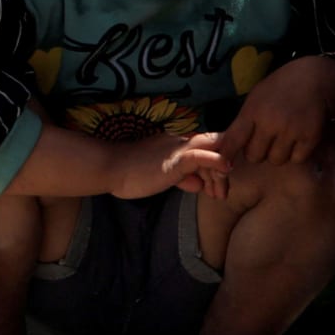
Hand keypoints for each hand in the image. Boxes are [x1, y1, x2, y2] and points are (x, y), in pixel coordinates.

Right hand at [108, 132, 231, 200]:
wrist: (109, 168)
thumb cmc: (129, 173)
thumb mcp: (162, 176)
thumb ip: (181, 177)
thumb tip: (198, 184)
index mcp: (175, 144)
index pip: (205, 147)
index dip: (216, 162)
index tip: (217, 185)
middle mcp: (180, 142)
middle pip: (215, 145)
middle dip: (224, 166)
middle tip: (221, 193)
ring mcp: (177, 149)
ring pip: (212, 149)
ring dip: (222, 171)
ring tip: (221, 193)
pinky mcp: (174, 161)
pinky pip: (199, 156)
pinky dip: (216, 161)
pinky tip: (226, 168)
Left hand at [218, 55, 334, 164]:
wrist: (313, 79)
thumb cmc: (279, 88)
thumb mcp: (255, 98)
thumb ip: (244, 120)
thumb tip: (227, 144)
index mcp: (252, 111)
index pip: (234, 139)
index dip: (227, 154)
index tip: (224, 163)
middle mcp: (270, 123)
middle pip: (254, 156)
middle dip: (257, 153)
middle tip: (264, 144)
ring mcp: (291, 131)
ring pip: (276, 160)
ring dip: (277, 154)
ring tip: (281, 141)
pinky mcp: (310, 137)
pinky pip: (297, 159)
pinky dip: (296, 154)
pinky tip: (297, 141)